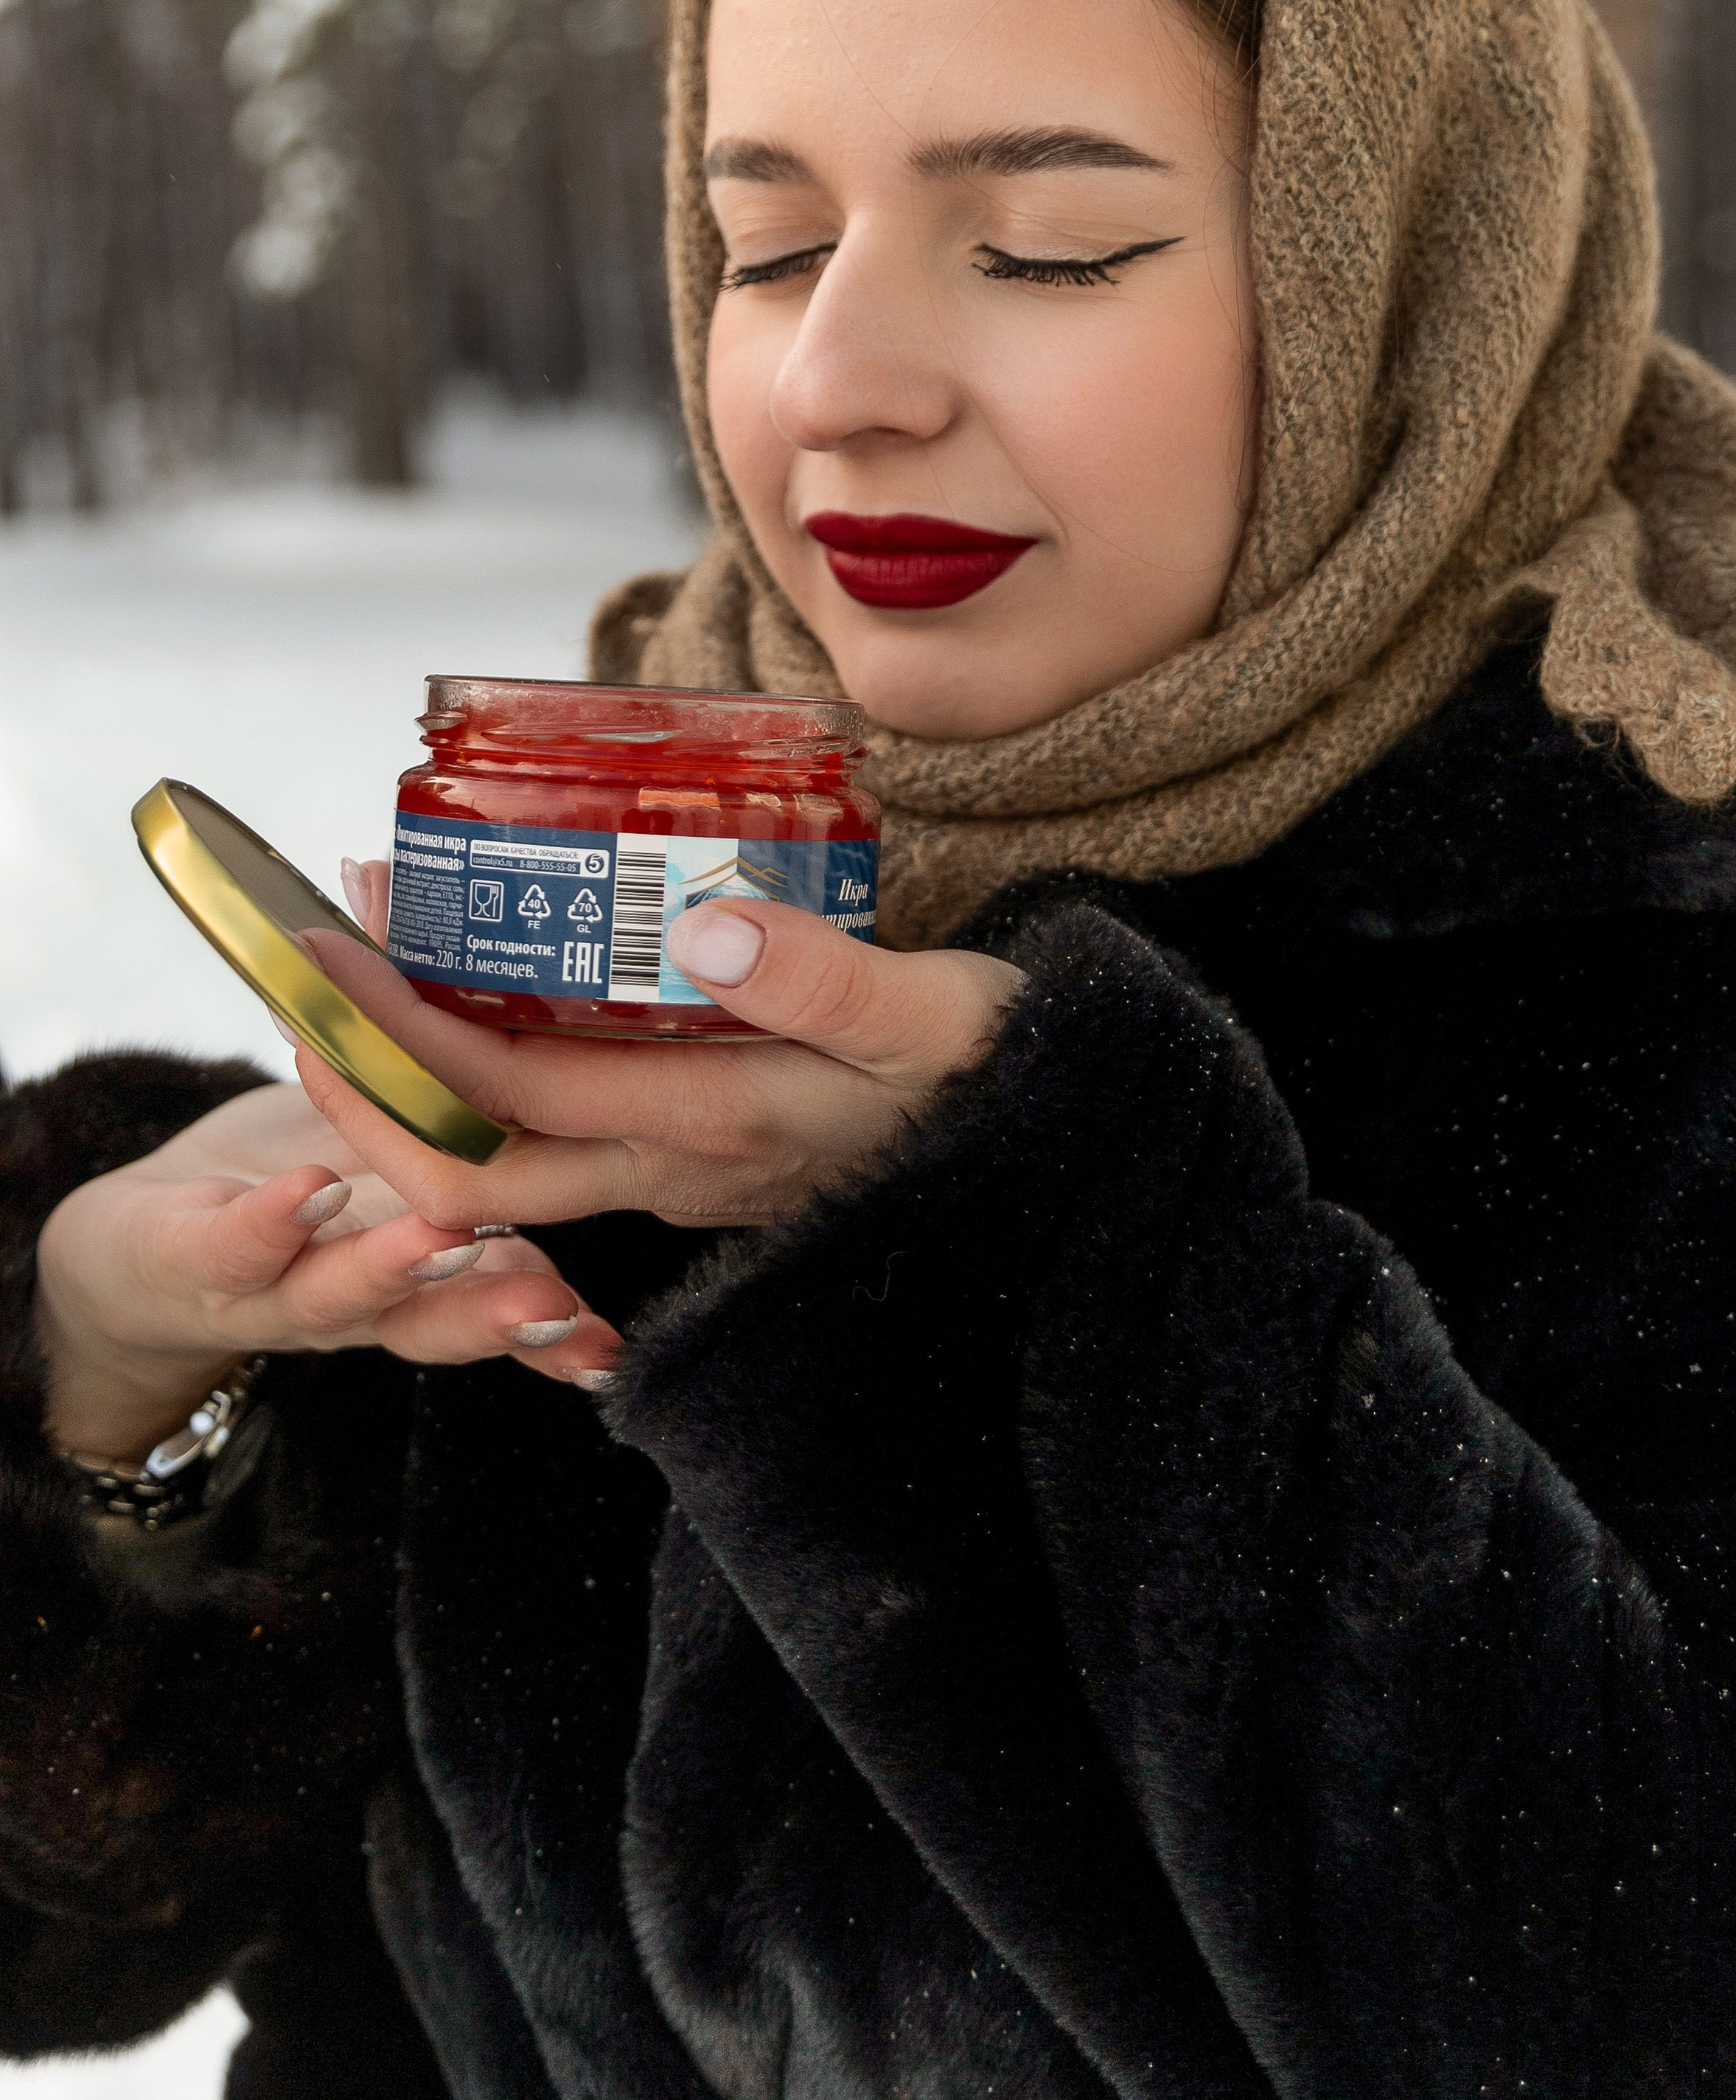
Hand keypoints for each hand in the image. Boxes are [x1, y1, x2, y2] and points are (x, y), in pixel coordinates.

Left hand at [35, 1082, 617, 1468]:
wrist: (128, 1251)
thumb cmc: (287, 1197)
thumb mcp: (392, 1180)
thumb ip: (468, 1166)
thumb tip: (581, 1114)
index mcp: (410, 1283)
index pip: (495, 1302)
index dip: (557, 1331)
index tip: (610, 1347)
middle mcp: (347, 1306)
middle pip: (426, 1320)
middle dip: (493, 1315)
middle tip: (552, 1309)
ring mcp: (265, 1289)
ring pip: (334, 1293)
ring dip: (391, 1269)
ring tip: (443, 1239)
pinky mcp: (188, 1257)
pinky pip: (231, 1246)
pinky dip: (272, 1223)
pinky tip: (312, 1190)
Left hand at [292, 878, 1021, 1240]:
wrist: (1066, 1131)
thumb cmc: (1003, 1064)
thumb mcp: (934, 1014)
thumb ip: (819, 977)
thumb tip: (695, 929)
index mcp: (711, 1128)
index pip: (501, 1110)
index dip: (394, 1043)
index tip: (324, 956)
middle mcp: (676, 1167)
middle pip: (468, 1166)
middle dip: (364, 1081)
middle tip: (305, 973)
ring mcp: (687, 1170)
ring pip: (510, 1156)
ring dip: (423, 1076)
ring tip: (373, 965)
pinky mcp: (708, 1152)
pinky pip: (563, 1137)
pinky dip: (494, 1074)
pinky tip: (489, 993)